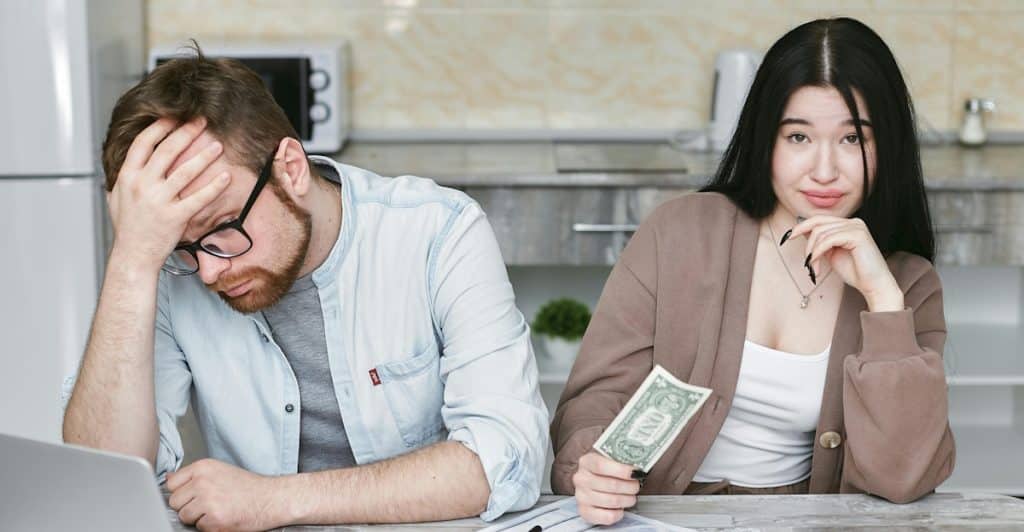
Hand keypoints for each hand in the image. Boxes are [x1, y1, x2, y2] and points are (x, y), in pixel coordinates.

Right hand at [107, 117, 230, 272]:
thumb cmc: (127, 228)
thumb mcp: (116, 198)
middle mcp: (142, 185)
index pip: (143, 143)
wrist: (133, 256)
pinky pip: (199, 198)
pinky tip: (226, 177)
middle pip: (166, 151)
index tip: (174, 116)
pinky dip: (214, 186)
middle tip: (201, 121)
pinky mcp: (175, 217)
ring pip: (184, 171)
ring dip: (203, 156)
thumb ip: (122, 178)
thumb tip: (127, 161)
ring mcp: (159, 201)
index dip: (160, 127)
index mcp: (127, 177)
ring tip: (217, 145)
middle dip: (186, 132)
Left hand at [166, 459, 287, 531]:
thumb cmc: (249, 486)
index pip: (172, 484)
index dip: (182, 493)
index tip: (192, 495)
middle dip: (188, 507)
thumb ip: (194, 475)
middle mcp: (203, 482)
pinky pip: (200, 528)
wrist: (271, 498)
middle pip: (175, 502)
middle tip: (208, 504)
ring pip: (184, 517)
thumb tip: (169, 479)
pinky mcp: (215, 519)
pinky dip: (211, 527)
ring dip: (198, 518)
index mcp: (203, 467)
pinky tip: (224, 517)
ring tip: (217, 510)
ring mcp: (208, 501)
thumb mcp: (220, 471)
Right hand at [572, 451, 640, 525]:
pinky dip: (619, 513)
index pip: (601, 465)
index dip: (621, 470)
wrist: (595, 485)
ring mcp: (581, 496)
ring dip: (627, 500)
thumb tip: (637, 468)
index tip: (636, 472)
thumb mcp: (612, 460)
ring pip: (612, 501)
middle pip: (610, 484)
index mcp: (586, 462)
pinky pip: (608, 516)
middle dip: (630, 486)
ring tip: (631, 497)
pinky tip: (620, 508)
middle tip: (636, 486)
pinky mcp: (585, 512)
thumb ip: (622, 461)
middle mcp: (581, 479)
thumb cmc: (607, 472)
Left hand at [790, 216, 903, 311]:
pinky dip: (818, 253)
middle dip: (805, 241)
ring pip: (821, 233)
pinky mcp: (857, 235)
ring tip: (813, 268)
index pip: (819, 219)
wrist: (873, 285)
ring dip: (812, 253)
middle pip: (818, 223)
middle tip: (802, 258)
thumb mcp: (831, 253)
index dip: (802, 226)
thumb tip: (802, 230)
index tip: (788, 237)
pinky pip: (828, 240)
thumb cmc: (855, 271)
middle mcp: (854, 222)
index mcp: (848, 224)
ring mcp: (857, 227)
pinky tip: (817, 266)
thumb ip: (820, 241)